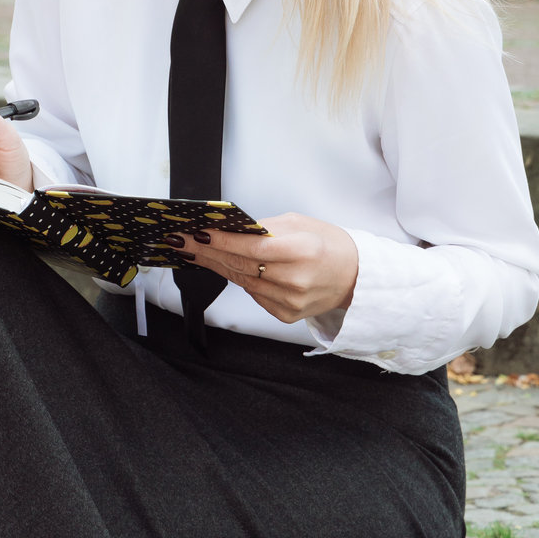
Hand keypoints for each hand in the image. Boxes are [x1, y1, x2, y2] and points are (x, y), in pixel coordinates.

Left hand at [165, 212, 358, 324]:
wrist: (355, 277)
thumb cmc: (329, 244)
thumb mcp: (300, 223)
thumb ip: (265, 227)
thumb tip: (231, 227)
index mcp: (301, 251)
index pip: (252, 247)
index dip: (222, 240)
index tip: (198, 231)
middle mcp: (295, 280)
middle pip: (241, 265)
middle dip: (208, 251)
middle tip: (183, 240)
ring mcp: (290, 301)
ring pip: (242, 281)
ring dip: (216, 265)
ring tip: (194, 250)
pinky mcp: (286, 314)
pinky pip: (253, 294)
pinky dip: (239, 279)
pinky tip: (222, 266)